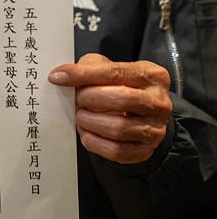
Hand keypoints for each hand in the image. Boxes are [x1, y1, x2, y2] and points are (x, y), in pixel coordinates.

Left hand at [48, 53, 172, 163]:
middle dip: (89, 99)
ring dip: (90, 122)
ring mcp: (155, 129)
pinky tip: (87, 133)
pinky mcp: (145, 150)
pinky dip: (94, 142)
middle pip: (120, 99)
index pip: (115, 73)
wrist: (140, 114)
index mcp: (152, 76)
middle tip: (77, 100)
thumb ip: (88, 68)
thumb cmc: (120, 88)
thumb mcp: (107, 69)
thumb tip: (62, 75)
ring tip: (81, 116)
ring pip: (117, 128)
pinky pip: (116, 151)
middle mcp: (159, 102)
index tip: (59, 78)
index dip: (84, 75)